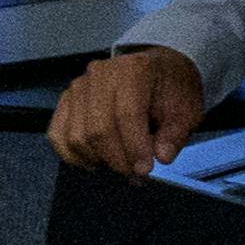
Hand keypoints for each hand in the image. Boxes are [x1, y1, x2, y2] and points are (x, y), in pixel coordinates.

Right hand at [49, 45, 208, 178]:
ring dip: (97, 159)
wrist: (156, 70)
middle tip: (134, 173)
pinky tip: (95, 160)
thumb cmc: (171, 89)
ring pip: (76, 136)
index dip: (135, 147)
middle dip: (117, 158)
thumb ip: (175, 134)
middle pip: (97, 129)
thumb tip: (161, 156)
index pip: (127, 114)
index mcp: (134, 70)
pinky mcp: (65, 101)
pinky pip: (57, 135)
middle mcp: (99, 74)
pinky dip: (73, 155)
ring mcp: (77, 87)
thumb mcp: (186, 109)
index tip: (145, 170)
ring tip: (120, 164)